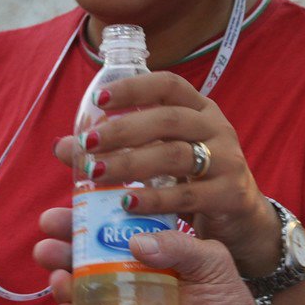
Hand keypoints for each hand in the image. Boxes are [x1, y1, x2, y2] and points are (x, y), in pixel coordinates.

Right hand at [33, 207, 277, 304]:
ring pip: (81, 300)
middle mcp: (132, 286)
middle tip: (46, 241)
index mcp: (153, 259)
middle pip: (87, 264)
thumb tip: (134, 241)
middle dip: (63, 250)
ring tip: (60, 278)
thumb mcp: (212, 263)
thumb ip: (178, 246)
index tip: (68, 205)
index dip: (89, 220)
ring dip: (63, 288)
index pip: (114, 233)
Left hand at [56, 71, 282, 275]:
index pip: (169, 85)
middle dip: (124, 129)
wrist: (242, 218)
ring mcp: (228, 161)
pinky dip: (154, 199)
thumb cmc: (194, 178)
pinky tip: (126, 204)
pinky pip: (188, 194)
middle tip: (88, 144)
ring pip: (175, 154)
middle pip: (169, 120)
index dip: (134, 88)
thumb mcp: (161, 155)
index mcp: (200, 109)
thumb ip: (119, 148)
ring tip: (97, 173)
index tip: (99, 99)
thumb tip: (62, 146)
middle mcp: (217, 128)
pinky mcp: (230, 195)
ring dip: (131, 163)